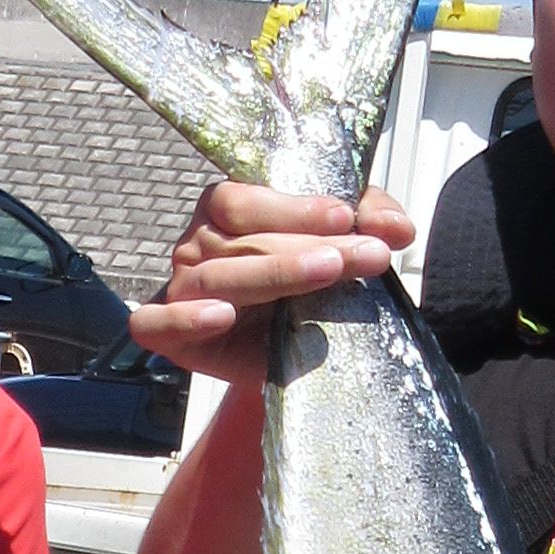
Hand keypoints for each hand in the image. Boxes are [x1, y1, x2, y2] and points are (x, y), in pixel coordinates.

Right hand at [125, 179, 413, 382]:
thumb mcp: (340, 244)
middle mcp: (197, 244)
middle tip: (365, 254)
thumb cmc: (306, 289)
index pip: (248, 197)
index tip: (347, 216)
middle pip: (244, 239)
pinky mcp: (168, 336)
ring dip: (274, 274)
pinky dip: (184, 318)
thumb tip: (398, 227)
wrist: (285, 356)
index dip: (296, 207)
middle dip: (310, 245)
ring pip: (218, 277)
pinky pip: (157, 324)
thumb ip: (368, 223)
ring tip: (326, 273)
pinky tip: (221, 315)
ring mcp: (180, 288)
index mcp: (228, 209)